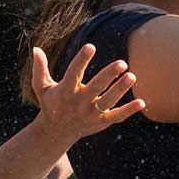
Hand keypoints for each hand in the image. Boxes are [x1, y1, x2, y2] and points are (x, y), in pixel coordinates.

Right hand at [28, 44, 146, 143]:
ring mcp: (91, 114)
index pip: (74, 73)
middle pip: (96, 88)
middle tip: (122, 63)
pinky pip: (117, 116)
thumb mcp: (41, 87)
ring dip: (120, 90)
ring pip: (108, 102)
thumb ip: (39, 68)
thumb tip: (36, 48)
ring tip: (132, 75)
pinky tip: (142, 102)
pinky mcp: (101, 122)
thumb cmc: (50, 103)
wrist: (56, 132)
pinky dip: (129, 110)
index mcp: (65, 91)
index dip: (81, 60)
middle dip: (108, 76)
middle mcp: (79, 103)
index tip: (91, 46)